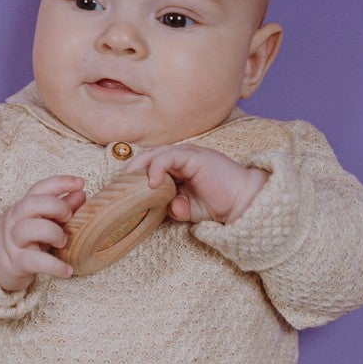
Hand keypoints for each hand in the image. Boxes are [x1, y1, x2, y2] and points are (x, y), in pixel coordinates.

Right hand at [0, 175, 85, 291]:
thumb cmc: (24, 240)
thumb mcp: (41, 221)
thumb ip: (61, 208)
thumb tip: (81, 193)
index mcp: (24, 207)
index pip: (40, 188)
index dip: (61, 182)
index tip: (80, 182)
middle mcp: (16, 220)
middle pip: (32, 203)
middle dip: (56, 206)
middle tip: (68, 217)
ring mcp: (14, 241)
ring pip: (30, 229)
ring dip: (54, 233)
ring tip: (63, 242)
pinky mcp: (17, 262)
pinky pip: (35, 261)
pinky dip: (54, 266)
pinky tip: (67, 270)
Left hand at [119, 146, 267, 225]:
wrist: (244, 202)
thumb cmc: (220, 204)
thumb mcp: (190, 209)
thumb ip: (175, 208)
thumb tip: (168, 210)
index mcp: (179, 168)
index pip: (151, 164)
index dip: (135, 174)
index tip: (120, 190)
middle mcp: (182, 158)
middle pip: (149, 156)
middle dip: (132, 168)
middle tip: (119, 185)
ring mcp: (189, 155)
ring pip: (156, 153)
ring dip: (140, 167)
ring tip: (130, 182)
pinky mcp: (195, 157)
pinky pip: (170, 157)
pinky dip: (158, 167)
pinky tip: (153, 183)